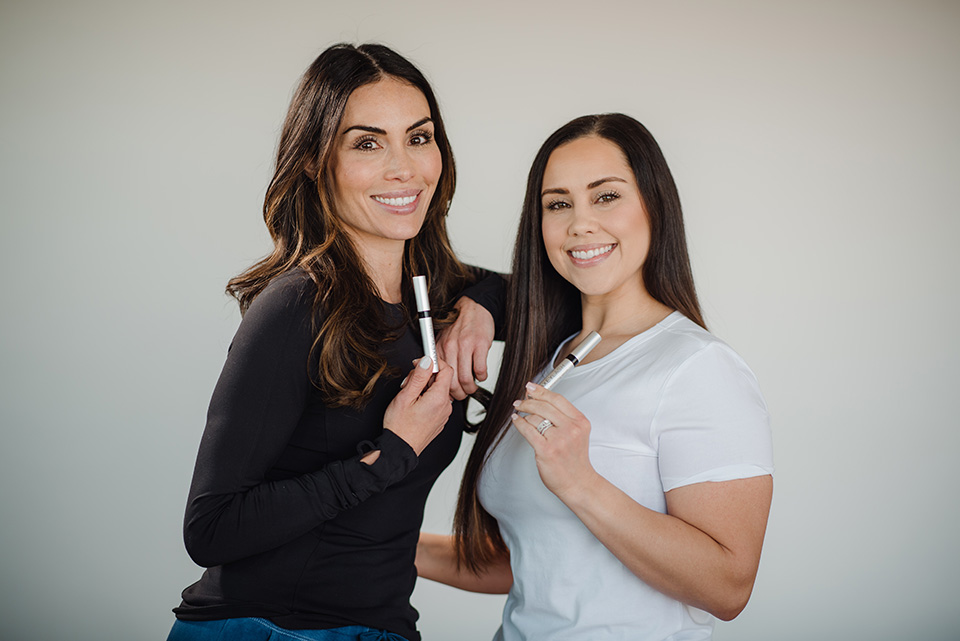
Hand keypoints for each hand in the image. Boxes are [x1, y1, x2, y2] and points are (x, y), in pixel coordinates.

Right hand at [383, 356, 454, 455]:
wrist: (399, 449)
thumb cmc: (400, 426)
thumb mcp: (405, 396)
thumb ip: (418, 377)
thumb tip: (427, 361)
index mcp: (439, 398)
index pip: (447, 370)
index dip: (434, 362)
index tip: (422, 361)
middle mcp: (445, 406)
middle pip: (441, 380)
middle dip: (425, 377)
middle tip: (408, 383)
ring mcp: (444, 414)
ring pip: (437, 391)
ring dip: (424, 388)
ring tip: (409, 396)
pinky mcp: (439, 419)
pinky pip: (436, 402)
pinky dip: (426, 398)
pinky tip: (414, 404)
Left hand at [436, 296, 493, 399]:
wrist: (473, 307)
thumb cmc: (460, 326)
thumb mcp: (443, 339)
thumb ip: (440, 357)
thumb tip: (438, 379)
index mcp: (439, 348)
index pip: (438, 377)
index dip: (443, 389)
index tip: (448, 394)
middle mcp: (450, 347)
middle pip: (452, 381)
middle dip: (458, 393)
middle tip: (462, 395)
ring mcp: (465, 346)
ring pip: (466, 379)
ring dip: (471, 388)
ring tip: (472, 388)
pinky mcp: (480, 345)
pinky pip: (480, 370)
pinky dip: (482, 377)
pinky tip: (481, 375)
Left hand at [511, 382, 597, 498]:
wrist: (578, 483)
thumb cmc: (575, 460)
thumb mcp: (577, 433)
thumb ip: (563, 417)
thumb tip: (540, 400)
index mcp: (580, 422)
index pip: (557, 399)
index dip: (541, 390)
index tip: (531, 387)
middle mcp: (571, 429)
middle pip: (544, 405)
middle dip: (528, 401)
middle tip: (520, 401)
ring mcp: (559, 439)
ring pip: (534, 417)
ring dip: (524, 414)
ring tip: (519, 414)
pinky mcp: (546, 450)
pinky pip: (528, 430)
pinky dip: (519, 423)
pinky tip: (516, 420)